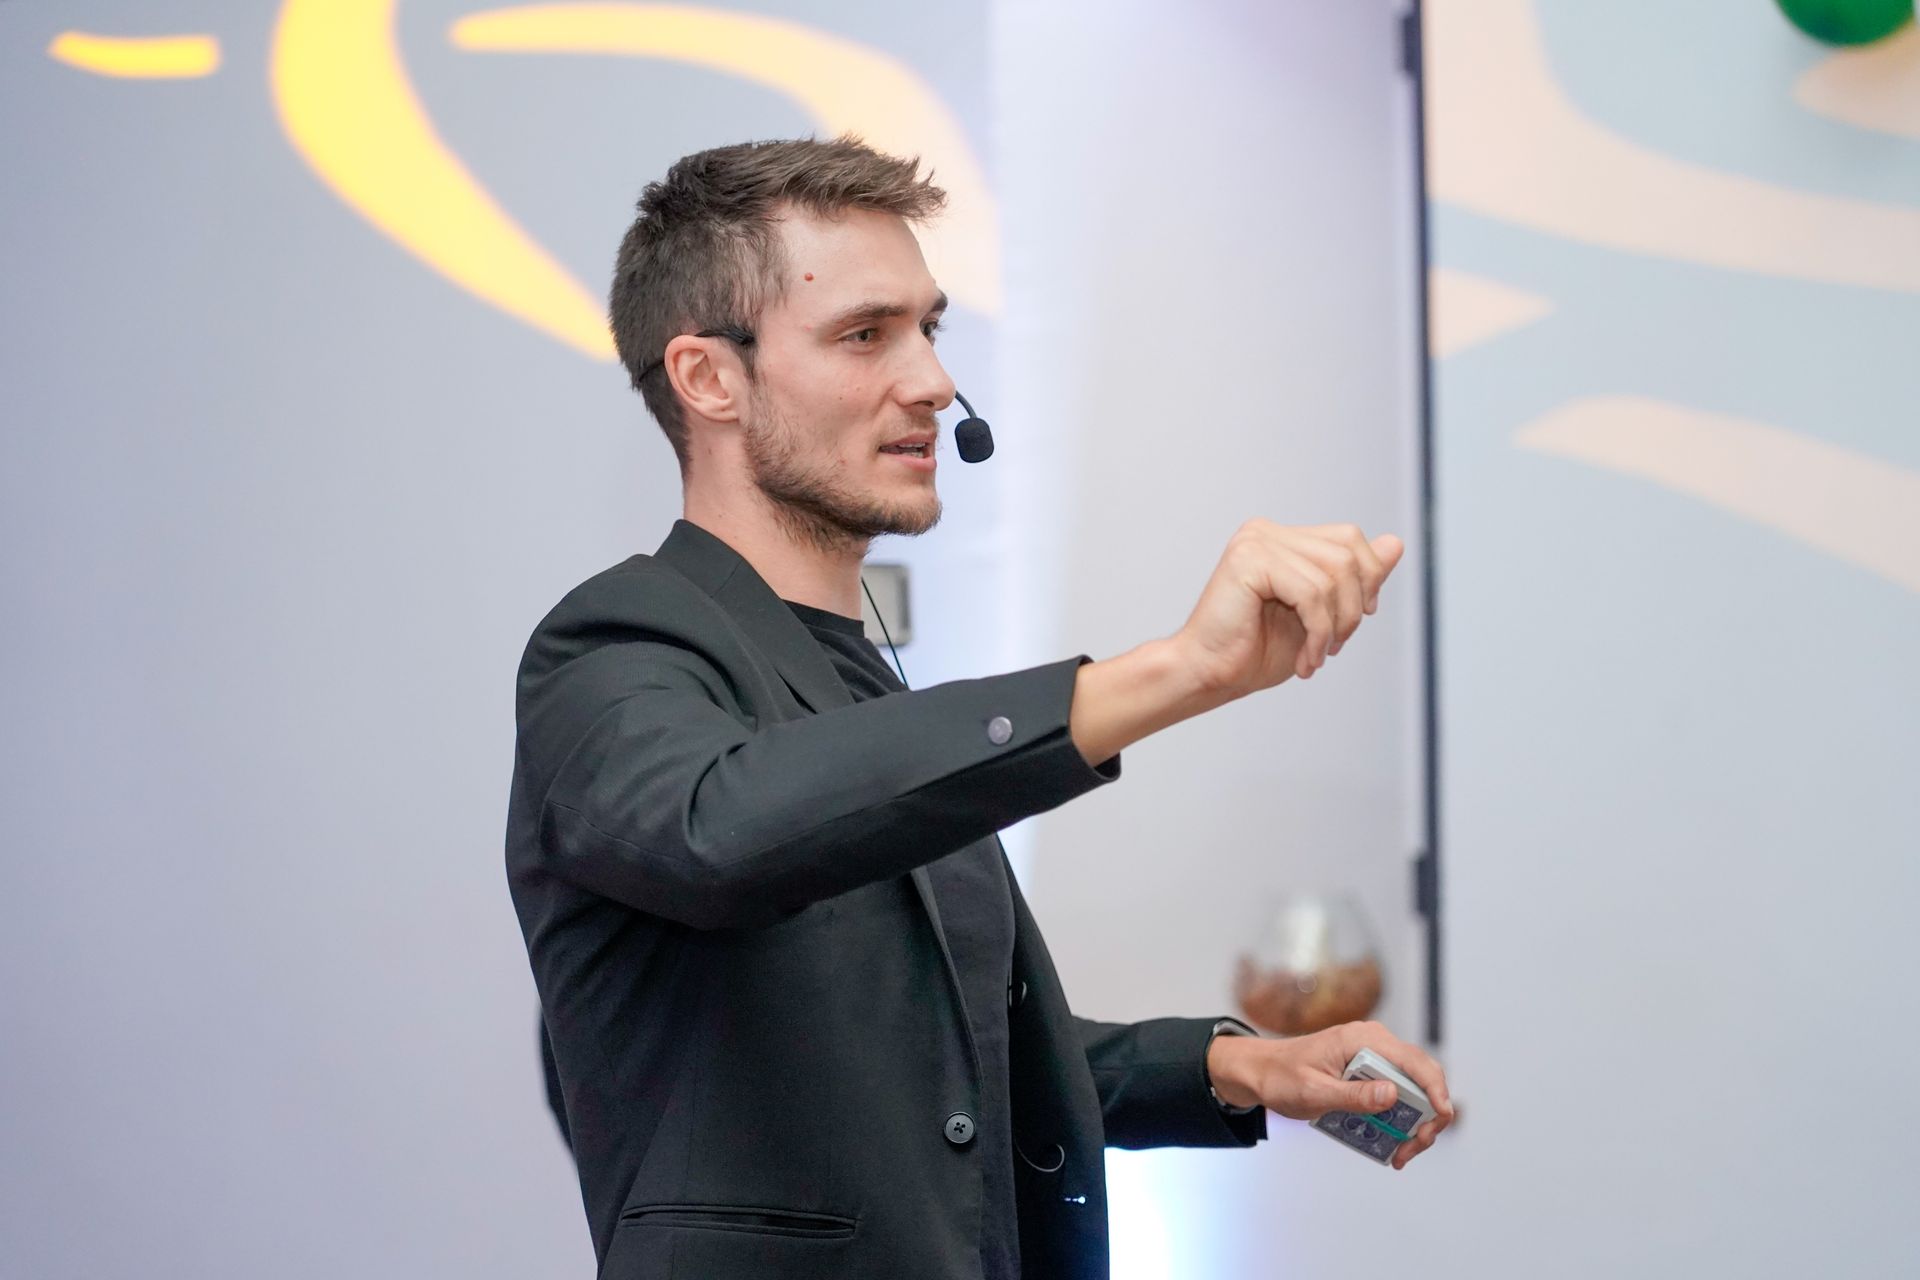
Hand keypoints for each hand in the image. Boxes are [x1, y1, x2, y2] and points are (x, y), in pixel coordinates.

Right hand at [1174, 520, 1403, 695]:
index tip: (1347, 626)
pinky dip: (1318, 632)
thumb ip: (1356, 578)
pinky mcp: (1248, 560)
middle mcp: (1267, 532)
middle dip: (1353, 607)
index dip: (1366, 581)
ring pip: (1333, 575)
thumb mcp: (1322, 614)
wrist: (1210, 676)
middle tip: (1334, 646)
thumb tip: (1397, 542)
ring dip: (1335, 627)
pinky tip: (1306, 659)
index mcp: (1282, 539)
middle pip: (1348, 553)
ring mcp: (1256, 542)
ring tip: (1316, 656)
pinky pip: (1311, 593)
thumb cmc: (1256, 651)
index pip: (1350, 539)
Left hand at [1207, 1020, 1453, 1170]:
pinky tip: (1391, 1143)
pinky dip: (1400, 1118)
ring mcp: (1374, 1056)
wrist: (1261, 1072)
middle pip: (1421, 1078)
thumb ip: (1353, 1095)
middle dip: (1426, 1116)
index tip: (1440, 1119)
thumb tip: (1393, 1094)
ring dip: (1414, 1122)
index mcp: (1363, 1039)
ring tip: (1400, 1153)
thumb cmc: (1282, 1078)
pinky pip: (1397, 1093)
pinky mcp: (1370, 1071)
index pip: (1415, 1061)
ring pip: (1413, 1089)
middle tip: (1411, 1149)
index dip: (1436, 1090)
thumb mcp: (1314, 1092)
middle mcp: (1375, 1042)